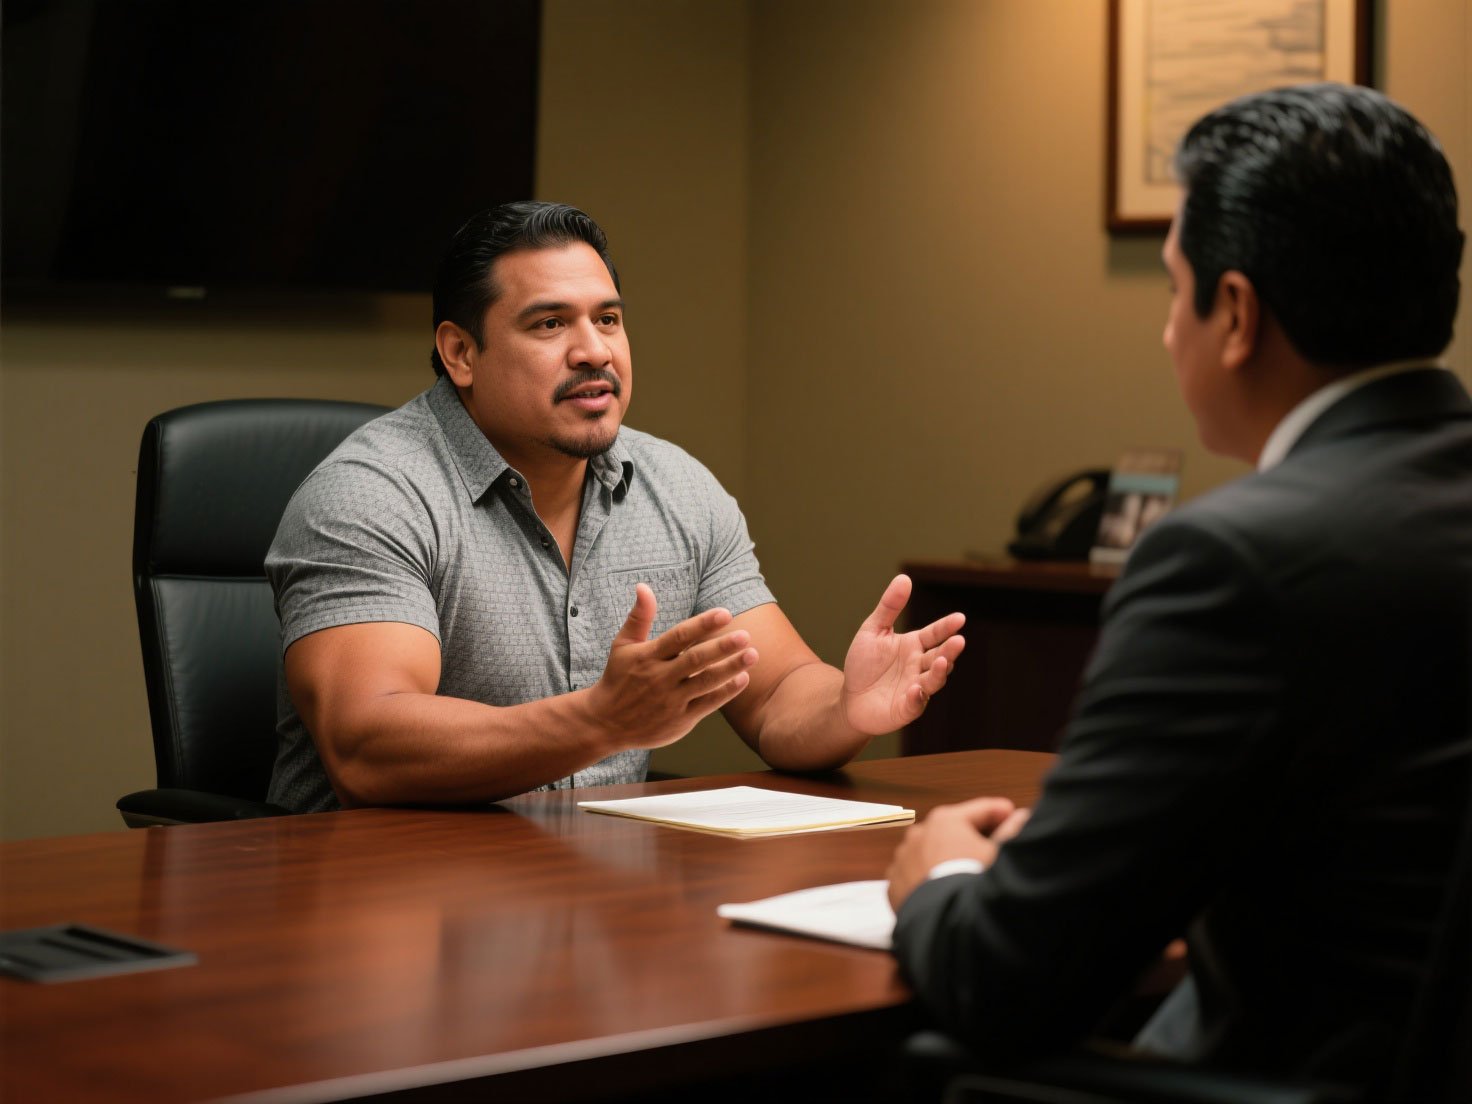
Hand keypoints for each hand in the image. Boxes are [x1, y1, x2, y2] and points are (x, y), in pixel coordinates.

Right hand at [585, 584, 757, 751]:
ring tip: (753, 654)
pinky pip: (708, 704)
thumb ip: (639, 616)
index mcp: (648, 656)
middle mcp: (660, 678)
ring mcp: (671, 700)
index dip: (703, 624)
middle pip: (696, 660)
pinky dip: (726, 692)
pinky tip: (742, 678)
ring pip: (706, 682)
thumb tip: (643, 586)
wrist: (605, 723)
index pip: (679, 636)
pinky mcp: (680, 720)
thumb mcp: (622, 645)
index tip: (725, 613)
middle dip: (723, 647)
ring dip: (731, 668)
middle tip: (746, 635)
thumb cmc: (618, 678)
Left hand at [840, 574, 964, 733]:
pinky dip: (918, 697)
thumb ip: (889, 607)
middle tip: (959, 640)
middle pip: (939, 656)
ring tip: (942, 661)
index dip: (946, 627)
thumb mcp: (872, 630)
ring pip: (933, 680)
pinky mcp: (906, 708)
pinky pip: (916, 703)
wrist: (849, 698)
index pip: (934, 634)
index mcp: (914, 645)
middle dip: (950, 650)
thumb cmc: (863, 664)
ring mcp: (916, 688)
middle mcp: (919, 666)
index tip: (960, 618)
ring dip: (939, 672)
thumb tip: (904, 577)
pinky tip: (917, 689)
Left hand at [886, 797, 1029, 910]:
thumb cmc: (975, 885)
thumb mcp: (1000, 855)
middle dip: (972, 837)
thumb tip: (1021, 817)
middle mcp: (919, 834)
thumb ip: (1012, 831)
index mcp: (946, 821)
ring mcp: (903, 860)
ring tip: (967, 875)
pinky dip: (929, 879)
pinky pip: (916, 876)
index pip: (980, 810)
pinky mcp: (895, 886)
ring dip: (947, 858)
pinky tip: (945, 891)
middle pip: (953, 831)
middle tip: (993, 847)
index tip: (1013, 815)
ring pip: (931, 853)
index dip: (1001, 812)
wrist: (945, 928)